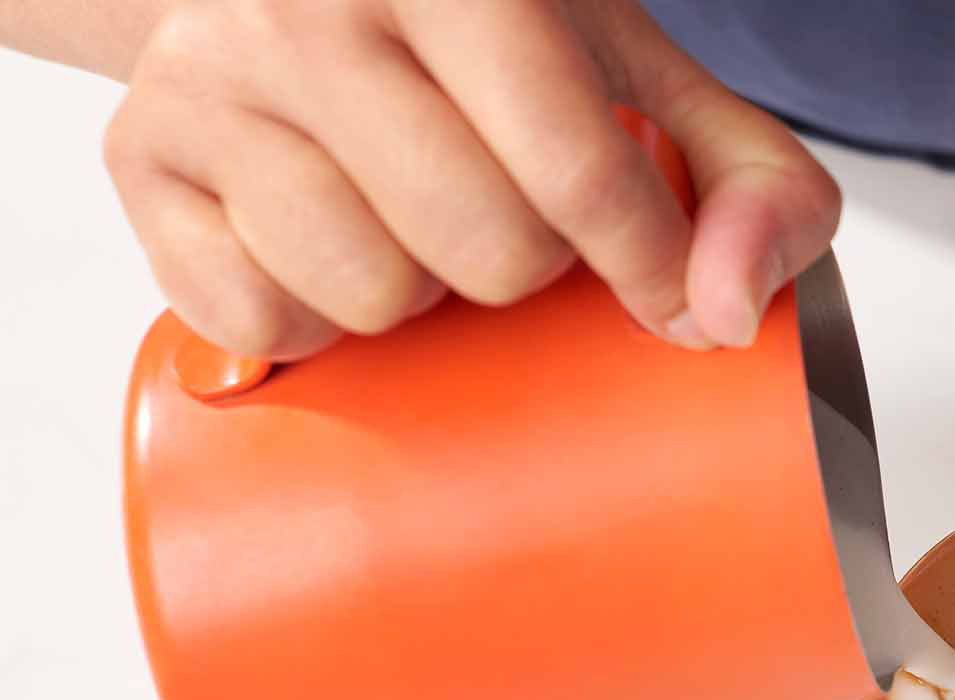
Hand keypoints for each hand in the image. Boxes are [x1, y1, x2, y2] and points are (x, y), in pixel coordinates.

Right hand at [102, 0, 840, 357]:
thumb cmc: (487, 53)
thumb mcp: (631, 81)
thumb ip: (742, 180)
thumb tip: (728, 314)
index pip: (575, 169)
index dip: (645, 269)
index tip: (663, 300)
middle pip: (487, 256)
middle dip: (523, 270)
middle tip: (501, 215)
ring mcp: (209, 75)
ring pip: (372, 297)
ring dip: (416, 300)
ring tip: (408, 226)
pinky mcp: (142, 156)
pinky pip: (261, 319)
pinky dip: (310, 320)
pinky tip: (320, 252)